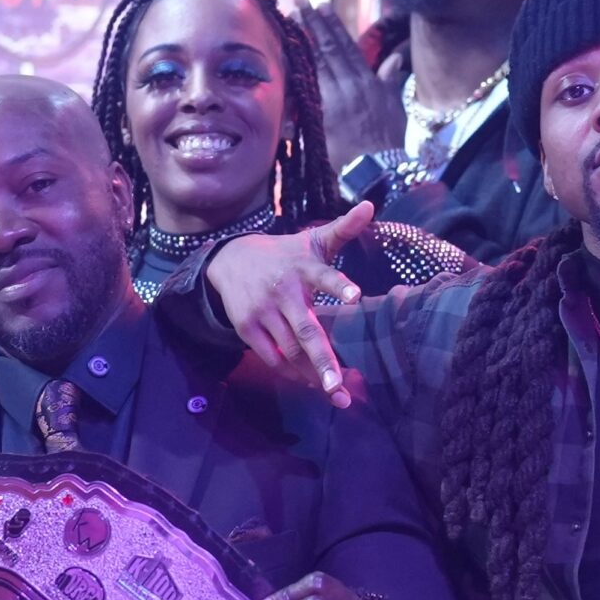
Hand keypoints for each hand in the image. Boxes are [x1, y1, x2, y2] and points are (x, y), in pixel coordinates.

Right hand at [205, 201, 372, 402]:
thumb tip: (370, 206)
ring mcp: (262, 311)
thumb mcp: (312, 240)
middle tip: (339, 387)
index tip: (356, 295)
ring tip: (335, 393)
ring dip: (312, 375)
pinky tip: (308, 382)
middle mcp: (283, 290)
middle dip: (323, 361)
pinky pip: (272, 357)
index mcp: (304, 267)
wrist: (229, 259)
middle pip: (305, 331)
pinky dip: (290, 372)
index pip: (324, 275)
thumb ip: (343, 228)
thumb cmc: (285, 254)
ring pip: (290, 350)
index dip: (339, 285)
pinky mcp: (247, 327)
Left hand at [297, 2, 401, 160]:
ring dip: (302, 41)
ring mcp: (335, 100)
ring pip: (316, 63)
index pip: (346, 46)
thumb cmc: (390, 139)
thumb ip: (389, 78)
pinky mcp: (322, 116)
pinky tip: (285, 56)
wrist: (382, 167)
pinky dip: (296, 71)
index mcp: (367, 80)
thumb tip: (394, 58)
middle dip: (312, 23)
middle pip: (328, 49)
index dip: (332, 25)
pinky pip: (306, 89)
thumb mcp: (394, 104)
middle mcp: (350, 85)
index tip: (321, 6)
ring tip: (291, 19)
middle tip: (298, 0)